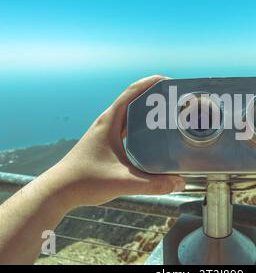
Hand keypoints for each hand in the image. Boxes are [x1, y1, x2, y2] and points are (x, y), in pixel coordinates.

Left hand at [38, 75, 185, 208]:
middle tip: (174, 100)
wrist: (59, 190)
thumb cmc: (85, 181)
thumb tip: (179, 183)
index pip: (132, 92)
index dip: (151, 82)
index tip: (169, 81)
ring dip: (147, 110)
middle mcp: (107, 122)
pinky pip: (127, 128)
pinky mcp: (106, 143)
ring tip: (167, 115)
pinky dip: (141, 126)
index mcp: (109, 122)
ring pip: (130, 114)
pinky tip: (152, 137)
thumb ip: (153, 184)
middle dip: (154, 95)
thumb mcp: (123, 181)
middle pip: (133, 99)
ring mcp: (105, 132)